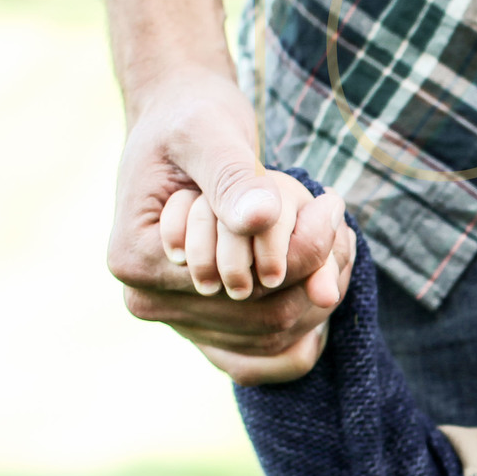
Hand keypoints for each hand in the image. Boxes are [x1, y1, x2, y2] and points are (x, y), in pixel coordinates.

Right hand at [107, 62, 354, 384]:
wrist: (181, 126)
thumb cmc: (190, 120)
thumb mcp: (209, 133)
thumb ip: (233, 176)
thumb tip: (261, 218)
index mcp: (134, 259)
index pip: (235, 282)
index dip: (298, 252)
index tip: (330, 202)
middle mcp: (148, 300)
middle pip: (260, 319)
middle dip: (315, 272)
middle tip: (342, 218)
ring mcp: (177, 319)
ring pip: (273, 338)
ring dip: (318, 295)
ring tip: (338, 236)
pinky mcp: (206, 325)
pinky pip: (266, 355)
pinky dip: (307, 323)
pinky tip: (328, 277)